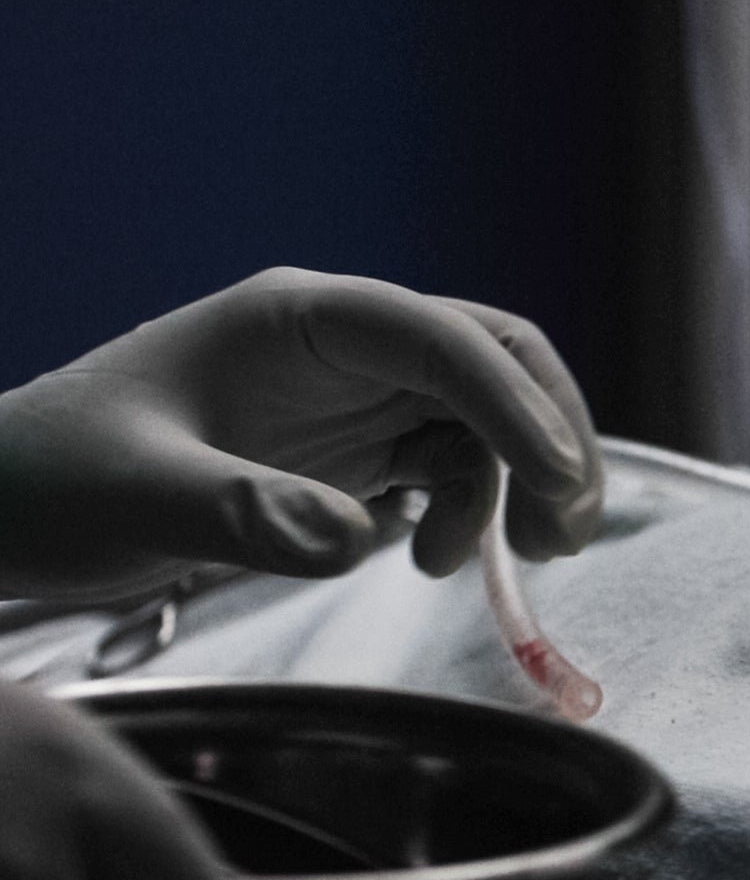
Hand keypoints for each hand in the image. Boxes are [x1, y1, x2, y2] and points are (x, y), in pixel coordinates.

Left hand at [0, 268, 602, 601]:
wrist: (5, 506)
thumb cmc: (52, 481)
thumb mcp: (135, 498)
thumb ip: (243, 514)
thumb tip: (354, 539)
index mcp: (298, 319)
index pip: (441, 339)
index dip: (512, 405)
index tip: (552, 486)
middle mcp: (343, 344)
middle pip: (494, 359)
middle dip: (549, 434)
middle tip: (564, 529)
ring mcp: (353, 393)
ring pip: (489, 412)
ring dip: (526, 478)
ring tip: (522, 559)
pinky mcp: (352, 448)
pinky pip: (453, 460)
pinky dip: (476, 509)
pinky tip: (435, 561)